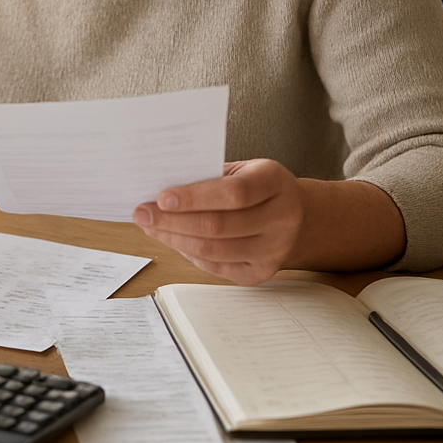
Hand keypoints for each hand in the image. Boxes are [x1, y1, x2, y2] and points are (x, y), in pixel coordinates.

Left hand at [133, 158, 304, 285]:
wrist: (299, 216)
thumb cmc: (260, 187)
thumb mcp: (243, 170)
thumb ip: (210, 177)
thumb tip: (161, 192)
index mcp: (275, 183)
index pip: (233, 193)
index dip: (194, 197)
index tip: (161, 197)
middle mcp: (281, 219)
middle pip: (218, 226)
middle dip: (172, 221)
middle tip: (143, 213)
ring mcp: (274, 250)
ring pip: (213, 251)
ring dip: (174, 239)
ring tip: (151, 227)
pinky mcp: (261, 272)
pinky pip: (215, 267)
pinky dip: (188, 253)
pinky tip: (172, 240)